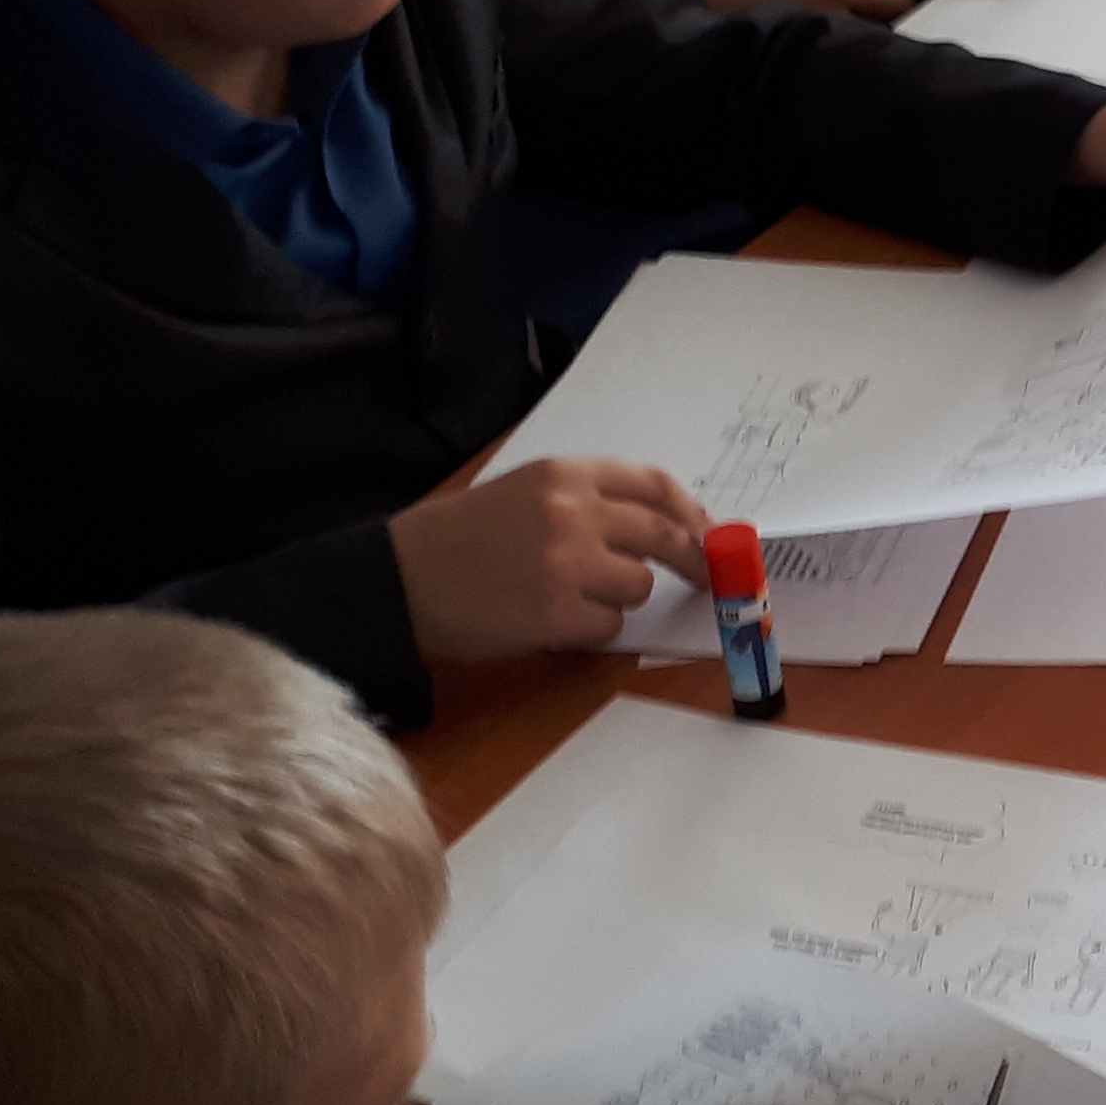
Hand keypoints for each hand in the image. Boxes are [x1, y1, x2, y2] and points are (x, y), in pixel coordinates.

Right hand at [391, 458, 711, 659]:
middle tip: (702, 574)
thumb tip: (666, 522)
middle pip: (664, 536)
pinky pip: (610, 627)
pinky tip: (554, 621)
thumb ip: (588, 499)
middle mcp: (573, 513)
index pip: (654, 485)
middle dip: (690, 559)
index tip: (707, 529)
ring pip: (639, 586)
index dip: (689, 510)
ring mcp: (568, 566)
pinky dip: (593, 630)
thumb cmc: (458, 538)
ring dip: (619, 597)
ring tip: (571, 595)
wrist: (398, 581)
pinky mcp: (558, 615)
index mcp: (564, 474)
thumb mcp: (523, 492)